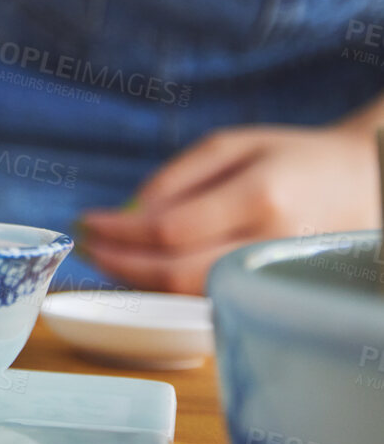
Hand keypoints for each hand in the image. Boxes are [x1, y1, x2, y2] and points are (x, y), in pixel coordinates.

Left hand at [78, 121, 381, 292]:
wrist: (366, 185)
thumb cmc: (292, 158)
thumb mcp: (233, 145)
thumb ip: (177, 178)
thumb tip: (126, 215)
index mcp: (261, 197)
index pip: (170, 229)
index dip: (119, 233)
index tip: (87, 222)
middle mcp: (270, 244)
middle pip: (176, 272)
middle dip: (120, 264)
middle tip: (87, 248)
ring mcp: (275, 276)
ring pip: (191, 294)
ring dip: (138, 281)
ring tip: (106, 259)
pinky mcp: (275, 294)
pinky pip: (210, 299)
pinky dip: (168, 290)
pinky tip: (145, 271)